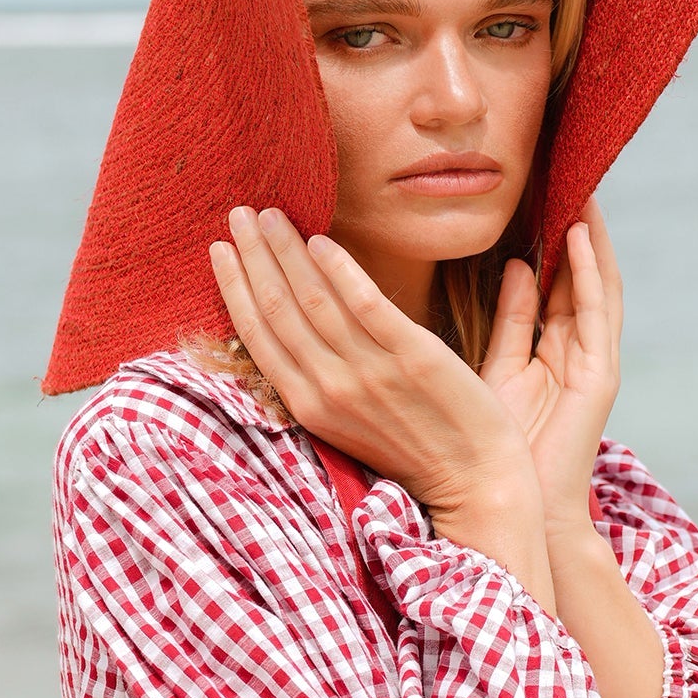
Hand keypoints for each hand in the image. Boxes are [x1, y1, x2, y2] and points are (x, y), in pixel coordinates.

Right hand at [208, 205, 534, 522]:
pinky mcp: (414, 356)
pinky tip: (321, 239)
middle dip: (253, 255)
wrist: (476, 485)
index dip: (235, 287)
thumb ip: (321, 383)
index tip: (220, 248)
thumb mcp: (350, 426)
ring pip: (312, 299)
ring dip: (285, 250)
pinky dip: (339, 269)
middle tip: (239, 211)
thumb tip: (297, 333)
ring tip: (271, 213)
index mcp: (309, 407)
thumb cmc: (417, 454)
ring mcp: (370, 372)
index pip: (257, 336)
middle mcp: (330, 388)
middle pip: (277, 308)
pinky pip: (366, 304)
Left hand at [480, 195, 621, 532]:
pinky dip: (591, 272)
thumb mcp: (499, 367)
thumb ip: (512, 319)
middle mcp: (581, 348)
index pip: (561, 276)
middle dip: (580, 224)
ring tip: (583, 186)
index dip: (555, 232)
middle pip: (585, 273)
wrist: (510, 504)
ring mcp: (594, 361)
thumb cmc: (497, 444)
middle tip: (571, 169)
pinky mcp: (598, 375)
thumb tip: (515, 267)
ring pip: (599, 284)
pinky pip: (596, 313)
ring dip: (593, 236)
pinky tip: (581, 234)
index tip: (544, 185)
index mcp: (556, 346)